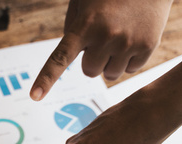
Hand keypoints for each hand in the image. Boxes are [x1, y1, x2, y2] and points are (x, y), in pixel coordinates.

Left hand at [31, 0, 171, 99]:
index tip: (35, 97)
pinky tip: (133, 37)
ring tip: (119, 36)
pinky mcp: (147, 46)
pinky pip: (130, 70)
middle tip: (102, 38)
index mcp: (85, 24)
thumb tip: (71, 58)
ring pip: (109, 75)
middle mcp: (106, 36)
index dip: (46, 78)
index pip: (61, 58)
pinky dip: (129, 59)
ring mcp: (128, 43)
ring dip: (110, 62)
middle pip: (89, 72)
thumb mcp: (84, 3)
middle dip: (92, 59)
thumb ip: (72, 28)